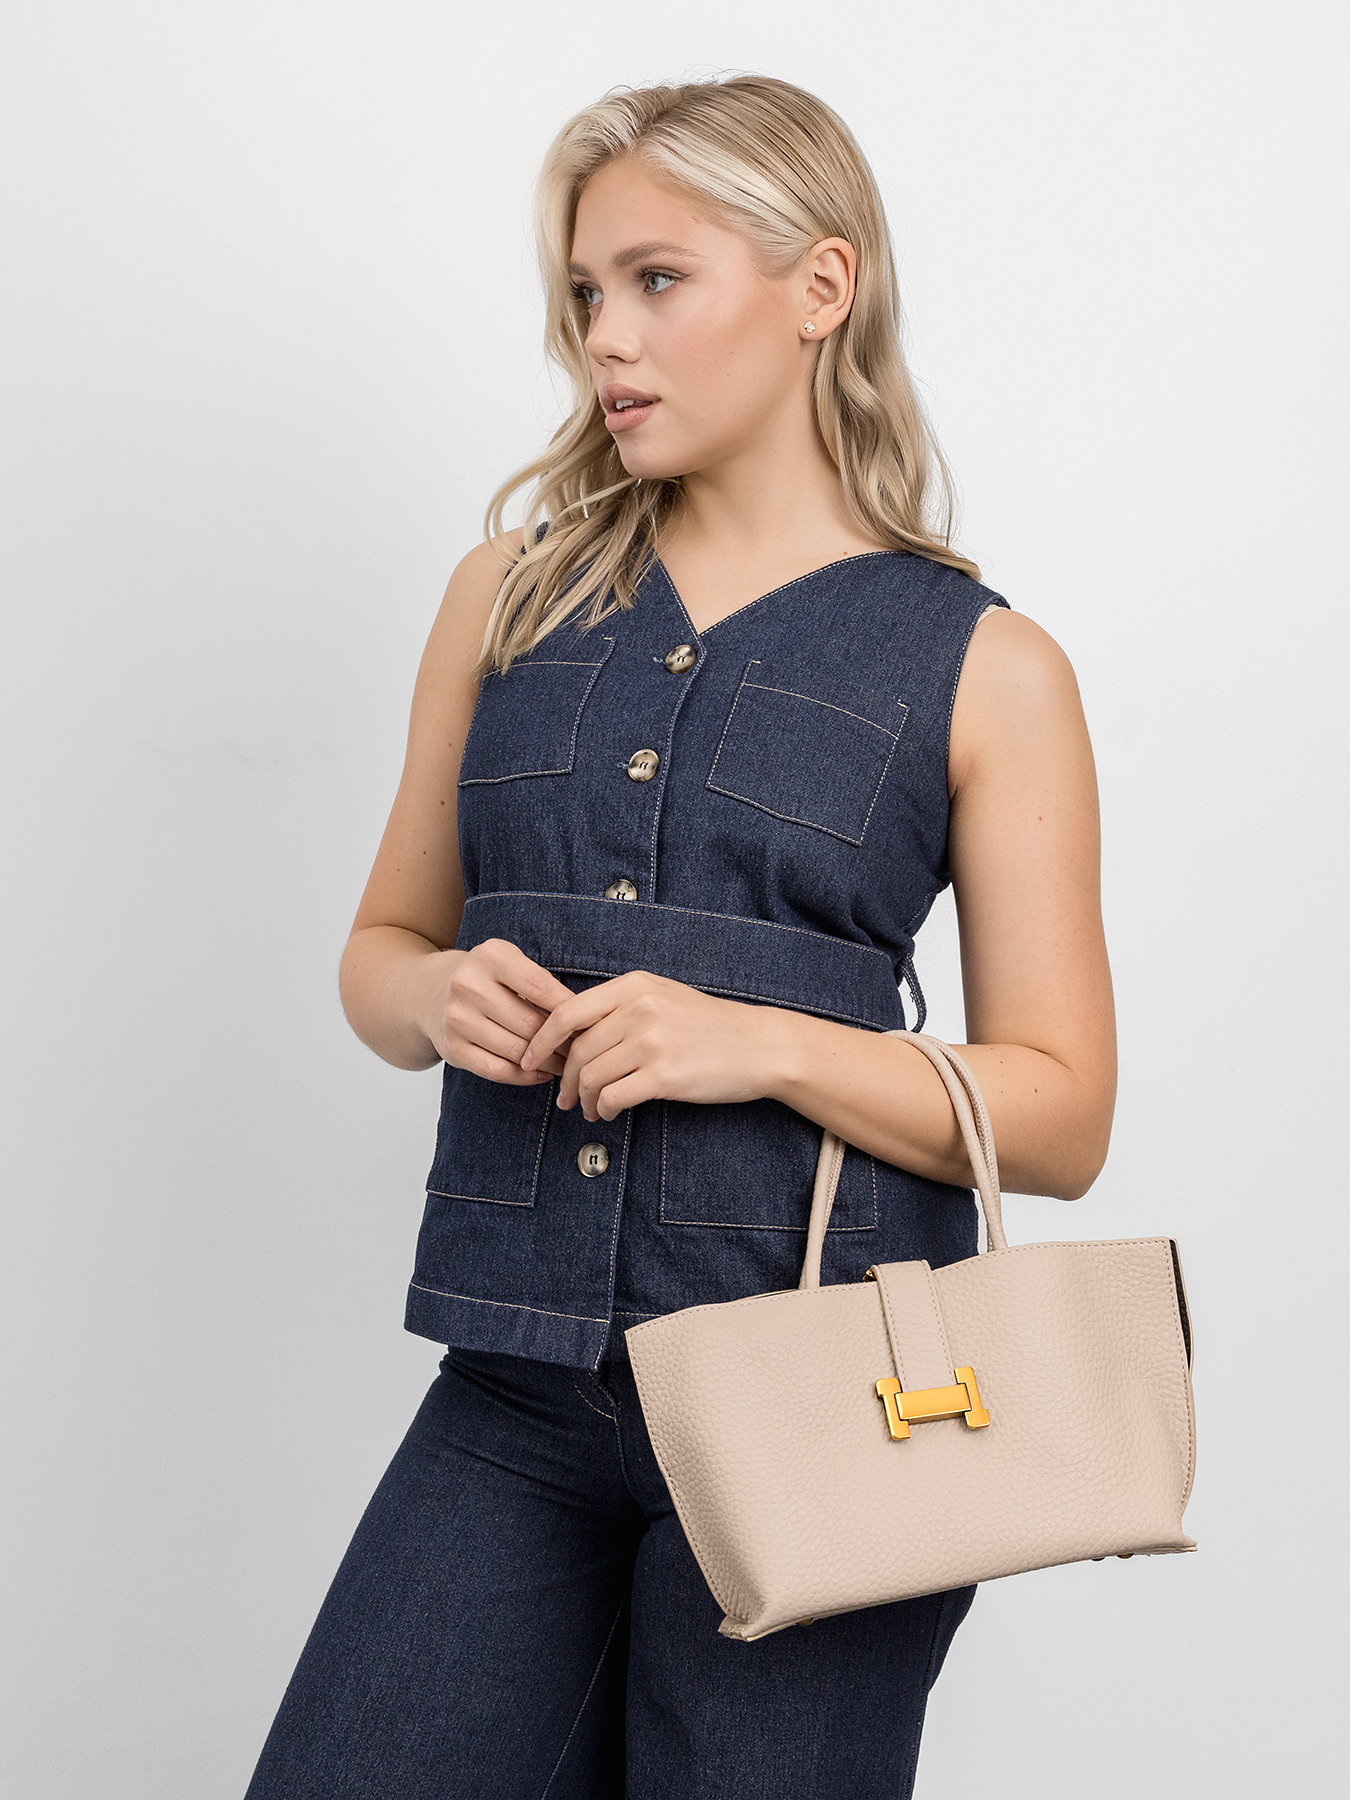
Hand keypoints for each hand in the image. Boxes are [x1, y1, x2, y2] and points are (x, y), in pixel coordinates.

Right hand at [415, 937, 577, 1084]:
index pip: (540, 987)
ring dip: (549, 1062)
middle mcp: (468, 985)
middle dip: (563, 1041)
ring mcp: (457, 1019)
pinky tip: (541, 1073)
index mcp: (490, 957)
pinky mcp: (452, 1049)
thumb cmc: (484, 978)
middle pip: (530, 1023)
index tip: (591, 1022)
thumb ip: (540, 981)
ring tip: (568, 1064)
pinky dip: (525, 1076)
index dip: (569, 1010)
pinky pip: (497, 1070)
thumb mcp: (508, 962)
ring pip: (517, 1050)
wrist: (428, 993)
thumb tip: (584, 1016)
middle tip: (585, 1050)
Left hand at [520, 970, 782, 1121]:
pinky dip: (603, 1109)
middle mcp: (639, 1010)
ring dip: (584, 1099)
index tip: (530, 1058)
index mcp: (634, 986)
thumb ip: (621, 1006)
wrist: (760, 1046)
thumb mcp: (664, 997)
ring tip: (590, 1109)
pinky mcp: (664, 1076)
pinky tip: (609, 1113)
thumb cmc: (711, 1025)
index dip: (541, 1039)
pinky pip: (613, 1097)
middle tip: (564, 1098)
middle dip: (564, 1080)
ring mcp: (652, 1042)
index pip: (567, 1011)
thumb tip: (574, 1034)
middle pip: (576, 1050)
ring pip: (591, 1076)